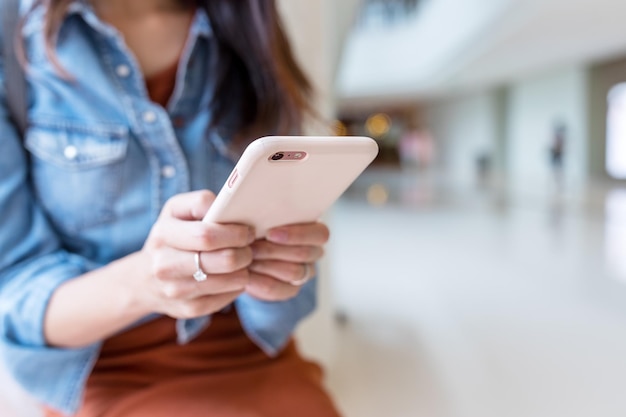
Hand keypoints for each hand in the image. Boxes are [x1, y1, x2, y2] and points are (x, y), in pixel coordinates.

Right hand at [139, 190, 254, 318]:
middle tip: (249, 247)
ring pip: (231, 281)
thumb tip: (225, 205)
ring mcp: (175, 291)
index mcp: (163, 234)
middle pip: (224, 260)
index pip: (207, 235)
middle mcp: (164, 265)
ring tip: (243, 260)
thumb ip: (200, 202)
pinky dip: (236, 286)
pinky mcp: (189, 309)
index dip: (235, 233)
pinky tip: (231, 276)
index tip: (247, 231)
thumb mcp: (176, 211)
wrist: (143, 279)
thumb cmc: (171, 237)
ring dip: (245, 269)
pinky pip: (228, 298)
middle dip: (246, 252)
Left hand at [246, 222, 329, 300]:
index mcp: (315, 231)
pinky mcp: (291, 290)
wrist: (249, 253)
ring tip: (246, 259)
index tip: (270, 234)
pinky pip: (279, 289)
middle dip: (274, 250)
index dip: (297, 235)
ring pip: (293, 272)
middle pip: (304, 254)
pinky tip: (246, 276)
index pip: (319, 234)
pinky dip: (260, 282)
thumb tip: (257, 213)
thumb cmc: (261, 228)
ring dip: (266, 265)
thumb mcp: (267, 219)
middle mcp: (314, 253)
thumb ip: (269, 216)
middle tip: (251, 247)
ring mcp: (305, 273)